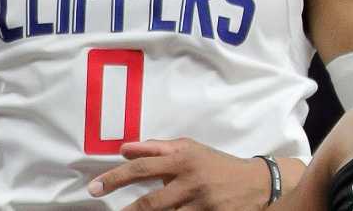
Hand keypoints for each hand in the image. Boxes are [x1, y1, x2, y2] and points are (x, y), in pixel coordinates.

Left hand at [87, 138, 275, 210]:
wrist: (257, 183)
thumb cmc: (215, 163)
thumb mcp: (188, 148)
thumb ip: (155, 148)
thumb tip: (124, 149)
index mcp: (182, 159)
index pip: (143, 168)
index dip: (116, 177)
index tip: (96, 187)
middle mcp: (191, 182)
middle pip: (152, 201)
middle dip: (128, 210)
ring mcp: (203, 205)